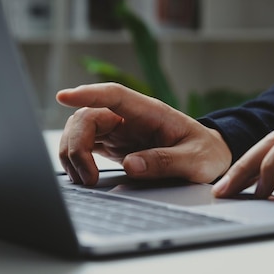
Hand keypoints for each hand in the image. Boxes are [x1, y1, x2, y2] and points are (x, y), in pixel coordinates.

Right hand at [56, 83, 231, 185]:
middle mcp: (130, 117)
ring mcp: (120, 129)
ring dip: (73, 153)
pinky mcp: (115, 144)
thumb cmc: (206, 153)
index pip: (114, 95)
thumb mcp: (195, 161)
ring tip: (86, 180)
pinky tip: (83, 176)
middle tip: (87, 177)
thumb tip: (132, 165)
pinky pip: (86, 145)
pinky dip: (78, 159)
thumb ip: (166, 162)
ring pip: (81, 130)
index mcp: (151, 112)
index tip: (64, 96)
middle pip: (88, 116)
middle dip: (77, 144)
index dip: (88, 93)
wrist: (209, 157)